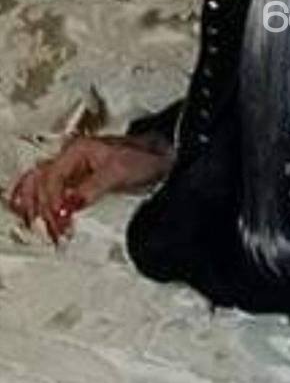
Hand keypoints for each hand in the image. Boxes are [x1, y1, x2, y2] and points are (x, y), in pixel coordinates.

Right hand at [3, 134, 172, 243]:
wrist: (162, 157)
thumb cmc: (145, 158)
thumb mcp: (117, 174)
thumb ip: (90, 189)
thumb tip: (67, 206)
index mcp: (77, 150)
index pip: (50, 179)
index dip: (52, 202)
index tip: (58, 222)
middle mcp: (70, 156)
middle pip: (40, 183)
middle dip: (42, 209)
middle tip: (53, 232)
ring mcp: (72, 167)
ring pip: (38, 185)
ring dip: (35, 208)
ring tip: (42, 229)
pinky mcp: (77, 179)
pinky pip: (47, 189)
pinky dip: (38, 203)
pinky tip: (33, 216)